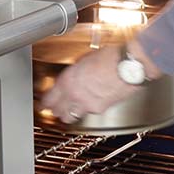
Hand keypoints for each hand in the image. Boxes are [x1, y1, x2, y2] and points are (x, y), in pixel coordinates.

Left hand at [41, 40, 160, 123]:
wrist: (129, 65)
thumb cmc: (110, 57)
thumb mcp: (84, 61)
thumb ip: (74, 73)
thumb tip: (72, 77)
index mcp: (67, 80)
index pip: (49, 99)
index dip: (45, 103)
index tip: (44, 103)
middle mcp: (74, 95)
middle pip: (58, 112)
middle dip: (56, 110)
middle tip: (56, 108)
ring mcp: (87, 105)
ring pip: (72, 117)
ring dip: (70, 114)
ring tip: (73, 109)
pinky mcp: (101, 109)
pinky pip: (90, 113)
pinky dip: (89, 110)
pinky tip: (93, 103)